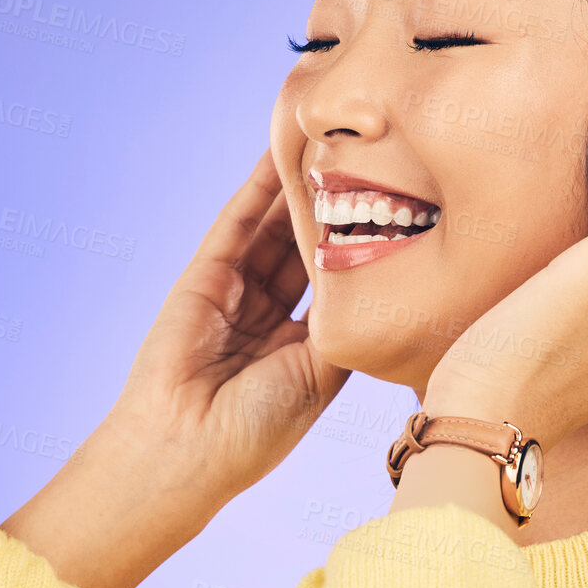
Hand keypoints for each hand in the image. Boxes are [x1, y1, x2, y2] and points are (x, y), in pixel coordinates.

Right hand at [107, 146, 352, 504]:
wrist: (188, 446)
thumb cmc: (259, 428)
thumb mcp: (323, 375)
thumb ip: (349, 325)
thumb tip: (386, 280)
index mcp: (304, 345)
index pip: (341, 281)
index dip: (365, 246)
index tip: (400, 207)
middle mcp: (272, 313)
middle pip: (309, 245)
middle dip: (335, 207)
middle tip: (369, 157)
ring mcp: (237, 290)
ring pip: (275, 227)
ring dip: (300, 186)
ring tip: (330, 140)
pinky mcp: (206, 273)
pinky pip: (237, 222)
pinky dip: (257, 187)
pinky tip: (279, 152)